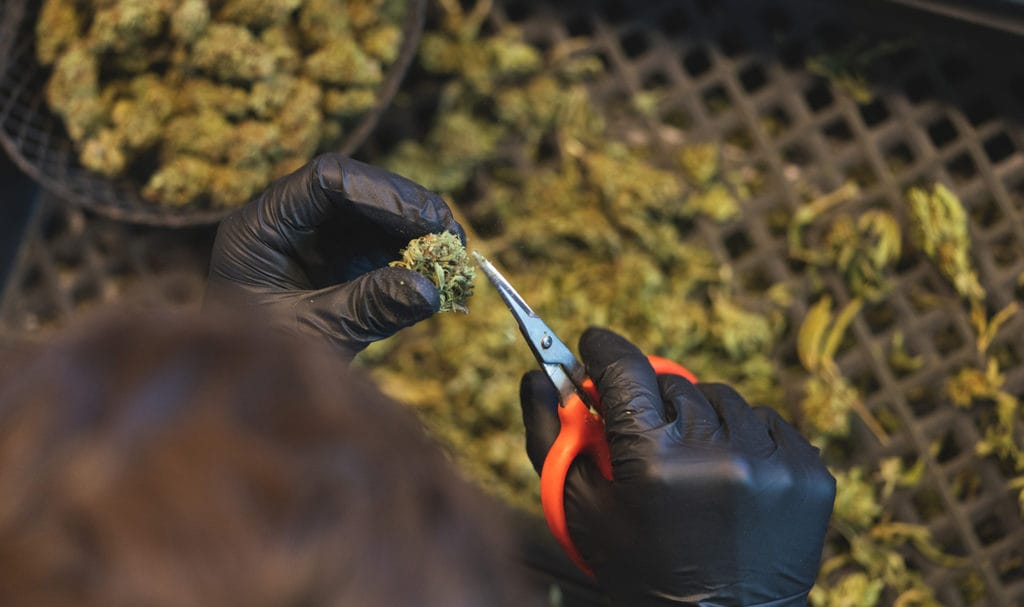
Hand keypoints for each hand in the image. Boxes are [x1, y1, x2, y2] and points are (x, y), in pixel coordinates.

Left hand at [206, 155, 465, 358]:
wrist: (249, 397)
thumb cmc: (263, 365)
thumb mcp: (316, 335)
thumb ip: (368, 308)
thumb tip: (430, 291)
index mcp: (261, 228)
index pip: (324, 181)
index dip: (379, 193)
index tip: (424, 221)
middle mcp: (287, 223)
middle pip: (354, 190)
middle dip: (404, 209)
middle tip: (449, 232)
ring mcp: (314, 240)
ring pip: (372, 214)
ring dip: (414, 229)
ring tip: (452, 251)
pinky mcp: (338, 262)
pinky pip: (379, 243)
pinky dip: (409, 253)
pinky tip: (437, 267)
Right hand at [520, 328, 835, 605]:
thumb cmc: (641, 568)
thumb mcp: (581, 510)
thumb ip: (549, 436)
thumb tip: (534, 375)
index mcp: (654, 463)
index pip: (625, 369)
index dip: (604, 350)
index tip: (594, 345)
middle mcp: (717, 455)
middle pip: (674, 385)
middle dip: (653, 403)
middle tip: (646, 434)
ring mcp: (770, 464)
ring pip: (724, 399)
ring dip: (703, 420)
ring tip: (694, 464)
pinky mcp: (809, 475)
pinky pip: (769, 423)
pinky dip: (747, 439)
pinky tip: (732, 475)